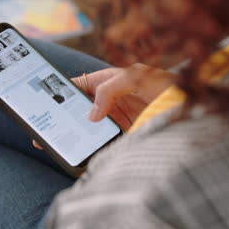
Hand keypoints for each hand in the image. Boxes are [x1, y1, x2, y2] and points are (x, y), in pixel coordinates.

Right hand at [33, 63, 174, 148]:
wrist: (187, 107)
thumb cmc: (163, 84)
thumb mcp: (135, 77)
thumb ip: (109, 90)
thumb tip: (92, 115)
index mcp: (104, 82)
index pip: (74, 86)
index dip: (57, 92)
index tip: (42, 102)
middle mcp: (105, 101)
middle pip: (75, 110)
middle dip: (58, 117)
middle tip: (43, 127)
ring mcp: (111, 119)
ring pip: (84, 127)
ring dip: (70, 133)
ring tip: (54, 141)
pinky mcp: (120, 135)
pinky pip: (98, 141)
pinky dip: (88, 147)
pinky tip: (79, 151)